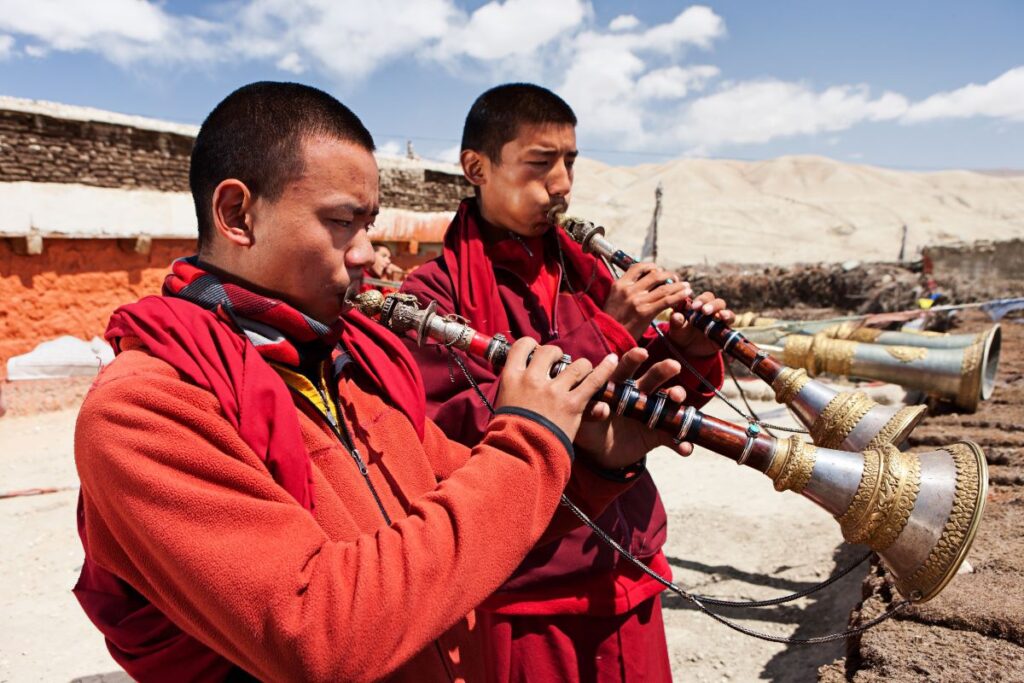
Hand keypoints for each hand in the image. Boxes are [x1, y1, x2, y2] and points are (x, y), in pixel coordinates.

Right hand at [495, 338, 618, 442]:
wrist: (520, 455)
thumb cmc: (509, 434)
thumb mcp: (504, 405)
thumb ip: (513, 388)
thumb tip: (517, 376)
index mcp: (512, 378)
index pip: (522, 346)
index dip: (532, 346)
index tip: (536, 352)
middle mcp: (533, 380)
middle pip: (550, 351)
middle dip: (557, 355)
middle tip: (559, 365)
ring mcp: (554, 391)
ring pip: (575, 365)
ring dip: (581, 367)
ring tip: (581, 373)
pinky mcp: (573, 404)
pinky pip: (593, 381)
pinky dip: (605, 369)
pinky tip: (612, 360)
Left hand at [575, 347, 693, 470]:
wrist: (599, 455)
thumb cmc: (589, 431)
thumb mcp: (583, 421)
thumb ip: (589, 412)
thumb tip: (603, 408)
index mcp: (617, 387)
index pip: (624, 368)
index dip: (633, 359)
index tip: (642, 353)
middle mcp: (638, 396)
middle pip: (652, 377)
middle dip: (662, 370)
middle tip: (673, 366)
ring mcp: (651, 413)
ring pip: (668, 400)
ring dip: (677, 395)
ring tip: (678, 398)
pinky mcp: (658, 434)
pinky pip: (673, 437)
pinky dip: (681, 443)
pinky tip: (686, 448)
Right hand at [603, 263, 691, 338]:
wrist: (608, 337)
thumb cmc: (612, 320)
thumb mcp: (613, 298)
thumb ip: (625, 289)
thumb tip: (640, 283)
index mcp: (620, 284)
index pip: (638, 267)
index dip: (652, 266)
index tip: (659, 270)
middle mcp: (629, 290)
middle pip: (654, 275)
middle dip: (668, 275)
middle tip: (675, 279)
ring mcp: (638, 301)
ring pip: (664, 287)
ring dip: (678, 285)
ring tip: (686, 286)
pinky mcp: (646, 312)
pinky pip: (666, 301)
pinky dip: (679, 296)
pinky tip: (686, 294)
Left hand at [667, 291, 734, 356]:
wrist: (689, 350)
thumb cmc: (681, 334)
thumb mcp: (676, 329)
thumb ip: (676, 322)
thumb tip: (676, 316)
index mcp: (698, 306)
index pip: (703, 298)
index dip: (700, 300)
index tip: (694, 306)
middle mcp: (710, 310)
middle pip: (714, 300)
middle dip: (710, 304)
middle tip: (704, 310)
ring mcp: (718, 318)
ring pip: (723, 308)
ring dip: (719, 310)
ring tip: (716, 315)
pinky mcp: (725, 328)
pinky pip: (731, 320)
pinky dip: (729, 317)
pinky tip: (723, 318)